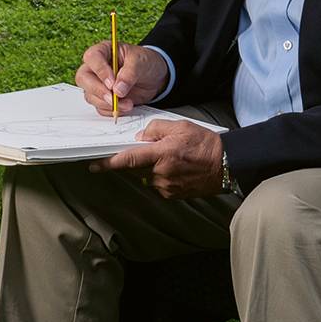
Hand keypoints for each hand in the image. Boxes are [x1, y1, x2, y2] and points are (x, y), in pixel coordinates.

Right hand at [75, 38, 166, 115]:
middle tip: (113, 98)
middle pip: (83, 78)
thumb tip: (118, 89)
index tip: (112, 83)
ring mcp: (98, 84)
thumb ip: (129, 73)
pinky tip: (125, 106)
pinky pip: (100, 107)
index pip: (92, 57)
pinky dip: (111, 110)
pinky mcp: (103, 98)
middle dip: (98, 91)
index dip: (100, 71)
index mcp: (104, 51)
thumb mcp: (140, 62)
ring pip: (90, 95)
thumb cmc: (145, 62)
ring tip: (128, 103)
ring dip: (108, 103)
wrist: (154, 77)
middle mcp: (97, 67)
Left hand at [97, 114, 225, 198]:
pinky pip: (157, 184)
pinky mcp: (173, 195)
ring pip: (146, 176)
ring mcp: (166, 187)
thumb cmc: (205, 144)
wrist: (226, 164)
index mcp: (161, 155)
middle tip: (150, 151)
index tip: (94, 165)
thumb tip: (140, 137)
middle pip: (135, 169)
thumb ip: (155, 130)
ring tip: (171, 157)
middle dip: (135, 160)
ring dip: (150, 167)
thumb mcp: (179, 127)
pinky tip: (176, 167)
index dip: (108, 163)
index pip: (128, 160)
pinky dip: (160, 175)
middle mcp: (161, 174)